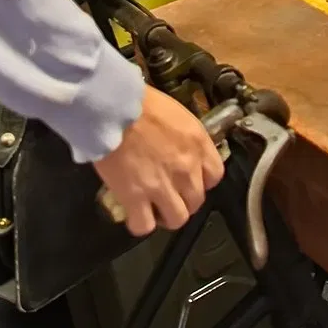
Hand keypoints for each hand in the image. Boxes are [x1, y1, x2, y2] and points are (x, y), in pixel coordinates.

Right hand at [94, 84, 224, 236]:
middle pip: (196, 201)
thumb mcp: (174, 113)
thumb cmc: (139, 102)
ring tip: (152, 208)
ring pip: (177, 219)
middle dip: (183, 200)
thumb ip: (183, 138)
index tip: (188, 179)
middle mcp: (187, 169)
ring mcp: (163, 186)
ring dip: (166, 216)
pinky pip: (145, 225)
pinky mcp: (136, 197)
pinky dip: (139, 223)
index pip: (215, 176)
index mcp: (198, 144)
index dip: (201, 181)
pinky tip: (133, 213)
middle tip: (166, 194)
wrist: (112, 107)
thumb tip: (176, 148)